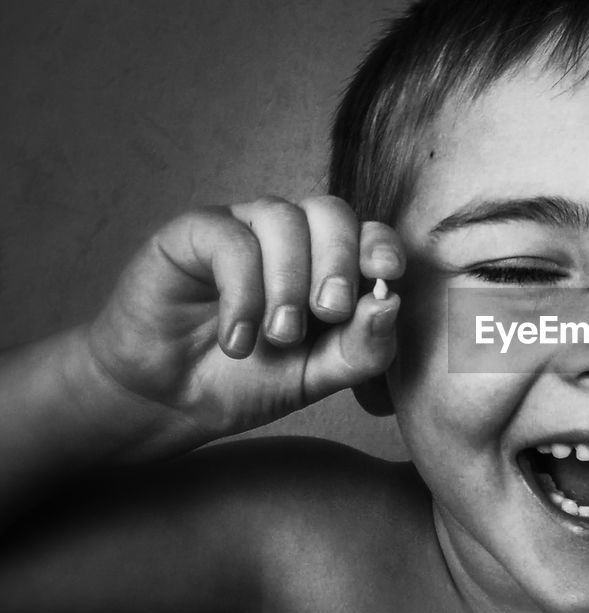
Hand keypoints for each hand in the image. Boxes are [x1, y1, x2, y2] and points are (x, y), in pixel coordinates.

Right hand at [85, 195, 402, 442]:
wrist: (173, 399)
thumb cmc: (251, 379)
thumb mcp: (319, 375)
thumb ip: (362, 347)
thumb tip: (391, 302)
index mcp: (330, 262)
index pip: (368, 233)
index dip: (381, 246)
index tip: (386, 274)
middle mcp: (291, 236)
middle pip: (331, 213)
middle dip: (339, 262)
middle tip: (329, 312)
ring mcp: (243, 228)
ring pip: (283, 219)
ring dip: (289, 282)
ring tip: (278, 336)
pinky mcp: (194, 233)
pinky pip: (232, 240)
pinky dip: (243, 292)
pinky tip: (237, 338)